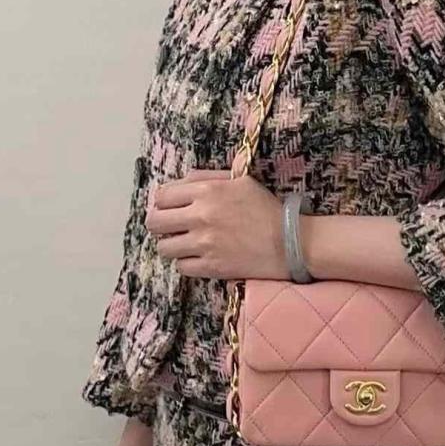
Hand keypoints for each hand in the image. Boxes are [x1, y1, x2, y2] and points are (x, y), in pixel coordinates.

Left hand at [145, 170, 287, 279]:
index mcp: (206, 191)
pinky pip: (181, 267)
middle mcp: (200, 216)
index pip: (161, 196)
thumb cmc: (266, 209)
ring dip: (172, 245)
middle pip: (155, 222)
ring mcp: (204, 244)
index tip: (170, 208)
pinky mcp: (211, 267)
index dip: (162, 203)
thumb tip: (179, 182)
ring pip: (164, 248)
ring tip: (186, 244)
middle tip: (172, 228)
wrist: (290, 242)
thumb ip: (206, 178)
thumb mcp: (240, 181)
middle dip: (160, 224)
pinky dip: (187, 263)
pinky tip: (199, 258)